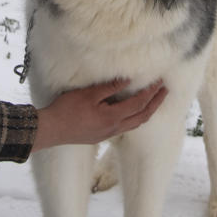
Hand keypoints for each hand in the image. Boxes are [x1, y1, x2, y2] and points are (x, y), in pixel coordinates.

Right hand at [31, 78, 167, 152]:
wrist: (51, 130)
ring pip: (135, 124)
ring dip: (146, 112)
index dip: (151, 93)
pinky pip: (125, 127)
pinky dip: (135, 117)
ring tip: (153, 101)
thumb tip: (128, 80)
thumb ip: (110, 87)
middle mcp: (114, 128)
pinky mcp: (101, 136)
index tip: (160, 83)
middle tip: (165, 91)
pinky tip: (132, 111)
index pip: (139, 104)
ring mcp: (108, 134)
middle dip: (155, 104)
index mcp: (113, 117)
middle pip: (142, 117)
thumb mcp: (88, 94)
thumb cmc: (67, 109)